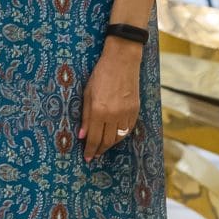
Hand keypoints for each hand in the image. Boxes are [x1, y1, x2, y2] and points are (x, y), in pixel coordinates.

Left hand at [81, 38, 140, 162]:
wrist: (122, 61)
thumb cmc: (101, 75)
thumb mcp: (87, 93)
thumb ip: (85, 116)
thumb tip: (82, 136)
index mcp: (99, 111)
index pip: (93, 138)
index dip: (90, 150)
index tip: (87, 158)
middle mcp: (113, 115)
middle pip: (106, 141)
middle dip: (99, 150)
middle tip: (93, 155)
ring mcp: (126, 114)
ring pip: (118, 138)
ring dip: (109, 145)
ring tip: (102, 147)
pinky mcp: (135, 110)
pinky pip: (128, 130)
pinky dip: (120, 136)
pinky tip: (114, 136)